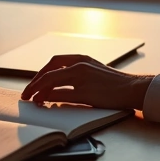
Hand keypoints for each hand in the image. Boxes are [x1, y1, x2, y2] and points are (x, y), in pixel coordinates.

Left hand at [20, 54, 151, 110]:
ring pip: (50, 81)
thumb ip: (78, 72)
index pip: (54, 62)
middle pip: (48, 71)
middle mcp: (80, 65)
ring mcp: (82, 78)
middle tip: (27, 92)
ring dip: (37, 91)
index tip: (34, 82)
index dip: (41, 72)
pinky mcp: (85, 93)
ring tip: (31, 99)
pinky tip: (44, 102)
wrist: (132, 88)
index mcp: (82, 58)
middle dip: (34, 81)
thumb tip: (59, 84)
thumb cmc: (115, 83)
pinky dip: (49, 98)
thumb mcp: (94, 70)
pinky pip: (60, 94)